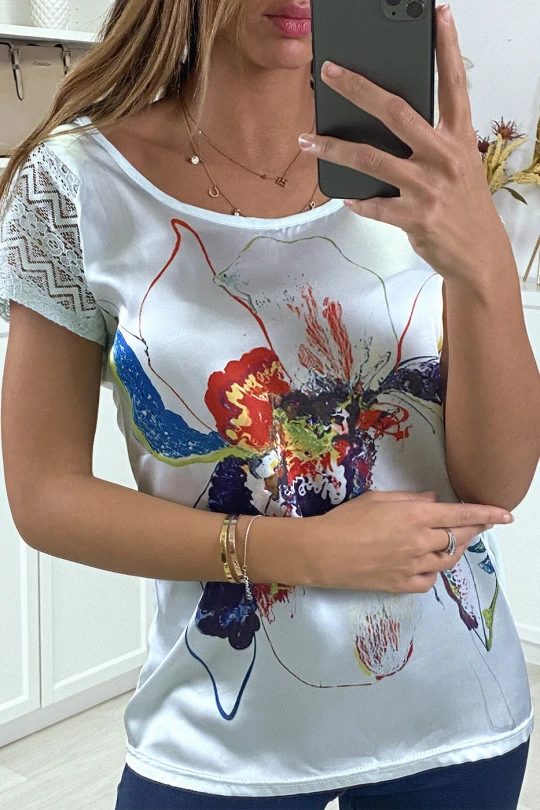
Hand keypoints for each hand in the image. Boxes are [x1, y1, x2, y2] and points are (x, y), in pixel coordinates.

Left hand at [299, 4, 514, 283]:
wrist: (478, 254)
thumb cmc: (463, 205)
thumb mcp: (458, 165)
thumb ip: (430, 143)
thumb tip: (386, 125)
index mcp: (458, 138)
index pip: (455, 85)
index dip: (447, 49)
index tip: (439, 15)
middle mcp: (444, 157)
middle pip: (396, 111)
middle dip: (358, 88)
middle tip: (330, 72)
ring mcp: (429, 187)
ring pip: (371, 159)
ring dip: (333, 148)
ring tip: (306, 141)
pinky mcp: (415, 217)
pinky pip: (374, 204)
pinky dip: (355, 200)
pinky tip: (343, 196)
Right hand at [305, 489, 511, 591]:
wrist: (322, 552)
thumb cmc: (345, 519)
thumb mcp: (377, 499)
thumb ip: (410, 499)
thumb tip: (433, 500)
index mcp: (416, 515)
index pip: (462, 514)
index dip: (487, 514)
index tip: (505, 515)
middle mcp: (420, 541)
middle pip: (459, 537)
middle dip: (474, 530)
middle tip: (479, 525)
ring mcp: (413, 566)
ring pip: (448, 561)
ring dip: (455, 550)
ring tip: (454, 542)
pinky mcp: (401, 585)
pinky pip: (429, 581)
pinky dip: (433, 572)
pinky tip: (427, 565)